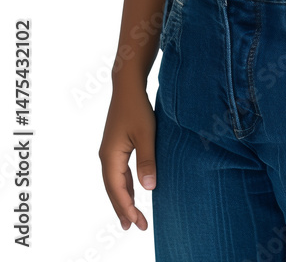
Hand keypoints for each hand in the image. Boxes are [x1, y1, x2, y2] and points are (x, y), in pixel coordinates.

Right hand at [99, 84, 155, 231]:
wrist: (127, 87)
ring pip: (114, 182)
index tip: (138, 223)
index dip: (127, 208)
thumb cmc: (137, 108)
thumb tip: (149, 188)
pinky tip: (132, 192)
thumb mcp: (146, 134)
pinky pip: (118, 173)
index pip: (117, 189)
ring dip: (123, 199)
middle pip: (113, 190)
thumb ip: (146, 161)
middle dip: (124, 209)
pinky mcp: (115, 147)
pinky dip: (124, 186)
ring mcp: (109, 152)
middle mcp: (106, 157)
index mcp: (110, 156)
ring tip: (131, 217)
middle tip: (136, 227)